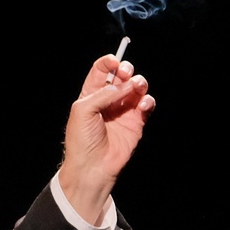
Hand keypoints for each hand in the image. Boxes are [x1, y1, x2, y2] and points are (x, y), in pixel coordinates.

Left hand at [58, 55, 155, 225]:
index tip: (114, 62)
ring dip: (139, 83)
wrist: (92, 167)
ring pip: (136, 87)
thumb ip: (103, 93)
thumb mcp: (83, 110)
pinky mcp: (136, 122)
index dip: (109, 63)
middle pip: (121, 76)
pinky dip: (147, 100)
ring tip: (137, 87)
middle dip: (126, 70)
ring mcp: (123, 111)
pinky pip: (146, 104)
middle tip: (126, 74)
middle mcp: (108, 100)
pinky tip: (142, 105)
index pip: (101, 70)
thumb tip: (124, 85)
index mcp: (91, 94)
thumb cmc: (81, 140)